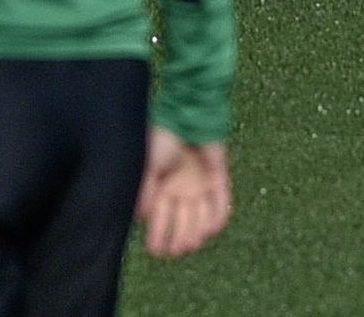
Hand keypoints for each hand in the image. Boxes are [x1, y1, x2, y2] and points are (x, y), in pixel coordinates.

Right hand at [136, 126, 231, 258]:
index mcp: (161, 189)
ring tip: (193, 242)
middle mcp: (181, 190)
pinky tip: (213, 229)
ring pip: (201, 217)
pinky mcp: (217, 176)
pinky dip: (219, 215)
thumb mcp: (148, 162)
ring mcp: (200, 184)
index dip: (157, 238)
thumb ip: (144, 189)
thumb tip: (141, 216)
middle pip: (181, 223)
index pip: (159, 221)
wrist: (188, 111)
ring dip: (197, 232)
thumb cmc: (164, 136)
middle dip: (180, 240)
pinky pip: (222, 201)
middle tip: (178, 249)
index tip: (157, 251)